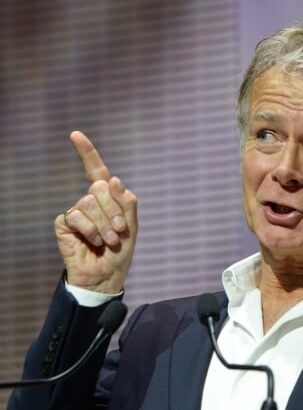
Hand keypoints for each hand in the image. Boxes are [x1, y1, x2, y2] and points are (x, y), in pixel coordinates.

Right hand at [54, 131, 137, 293]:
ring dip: (105, 225)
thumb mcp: (132, 226)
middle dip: (114, 210)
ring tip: (109, 241)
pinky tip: (93, 243)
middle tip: (119, 231)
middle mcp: (91, 200)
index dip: (87, 153)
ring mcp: (76, 210)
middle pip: (100, 186)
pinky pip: (78, 217)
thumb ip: (126, 203)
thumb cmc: (120, 251)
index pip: (98, 171)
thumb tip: (114, 180)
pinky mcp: (65, 223)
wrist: (106, 275)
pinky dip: (91, 231)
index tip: (75, 134)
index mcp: (109, 198)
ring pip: (90, 202)